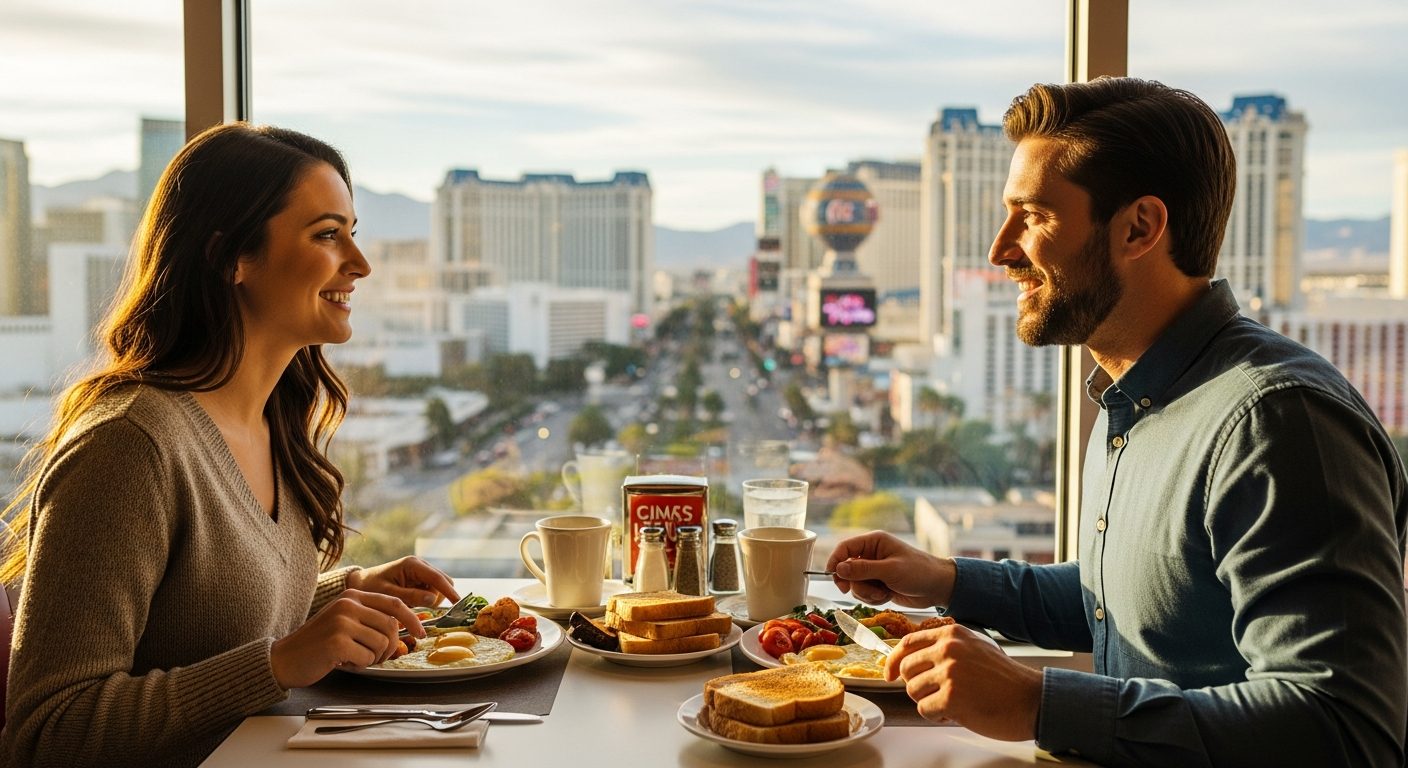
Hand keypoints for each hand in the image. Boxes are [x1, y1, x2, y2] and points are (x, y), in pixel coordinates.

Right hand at [270, 589, 426, 687]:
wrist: (285, 658)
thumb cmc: (319, 643)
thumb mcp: (345, 620)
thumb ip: (370, 617)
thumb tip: (406, 626)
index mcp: (352, 596)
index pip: (394, 603)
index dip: (412, 618)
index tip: (422, 632)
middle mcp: (348, 604)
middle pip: (391, 625)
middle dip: (391, 646)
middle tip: (378, 657)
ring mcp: (342, 622)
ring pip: (382, 643)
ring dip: (374, 657)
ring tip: (356, 658)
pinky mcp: (337, 642)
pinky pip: (367, 657)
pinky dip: (361, 664)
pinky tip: (344, 661)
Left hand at [345, 556, 458, 608]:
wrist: (360, 583)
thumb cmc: (371, 588)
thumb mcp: (389, 594)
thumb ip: (411, 596)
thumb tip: (433, 600)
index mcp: (412, 564)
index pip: (437, 578)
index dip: (449, 591)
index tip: (458, 603)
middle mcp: (420, 564)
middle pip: (443, 582)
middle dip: (439, 596)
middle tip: (422, 609)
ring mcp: (421, 571)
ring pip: (439, 587)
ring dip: (431, 599)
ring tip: (411, 605)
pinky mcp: (420, 578)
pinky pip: (432, 590)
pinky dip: (427, 599)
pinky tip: (413, 602)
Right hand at [825, 531, 954, 608]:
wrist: (938, 588)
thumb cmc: (919, 572)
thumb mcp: (890, 570)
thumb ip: (863, 569)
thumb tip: (838, 569)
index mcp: (874, 542)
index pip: (845, 548)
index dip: (835, 561)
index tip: (833, 577)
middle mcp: (871, 555)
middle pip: (847, 570)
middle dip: (856, 584)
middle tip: (868, 590)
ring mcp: (874, 571)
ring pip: (855, 585)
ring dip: (867, 593)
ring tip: (884, 592)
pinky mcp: (878, 584)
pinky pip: (864, 594)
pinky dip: (873, 598)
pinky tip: (888, 595)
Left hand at [885, 624, 1041, 739]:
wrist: (1030, 700)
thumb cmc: (1004, 679)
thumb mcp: (973, 647)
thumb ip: (944, 647)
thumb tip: (910, 659)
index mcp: (952, 634)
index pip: (907, 643)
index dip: (893, 660)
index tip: (889, 673)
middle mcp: (948, 649)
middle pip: (906, 669)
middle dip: (915, 686)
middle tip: (936, 694)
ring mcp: (950, 672)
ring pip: (912, 690)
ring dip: (928, 702)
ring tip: (953, 702)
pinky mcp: (952, 697)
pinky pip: (924, 710)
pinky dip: (936, 716)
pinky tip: (956, 713)